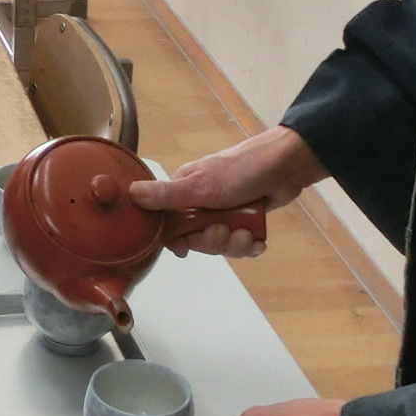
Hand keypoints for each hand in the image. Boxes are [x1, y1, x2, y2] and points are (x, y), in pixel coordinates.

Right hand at [131, 125, 326, 258]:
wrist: (286, 166)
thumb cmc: (241, 170)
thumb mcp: (200, 185)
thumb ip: (167, 194)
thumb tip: (129, 192)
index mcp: (184, 192)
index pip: (169, 225)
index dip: (178, 240)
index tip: (186, 248)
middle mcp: (202, 203)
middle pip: (197, 239)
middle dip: (214, 241)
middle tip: (224, 230)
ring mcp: (225, 212)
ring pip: (221, 244)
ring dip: (235, 244)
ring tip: (247, 233)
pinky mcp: (246, 219)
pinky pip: (242, 244)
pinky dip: (251, 245)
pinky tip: (258, 239)